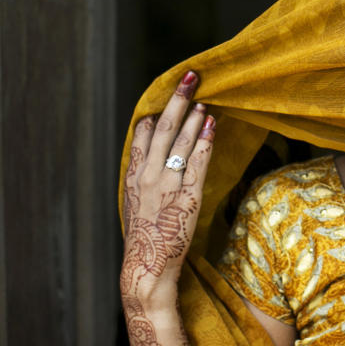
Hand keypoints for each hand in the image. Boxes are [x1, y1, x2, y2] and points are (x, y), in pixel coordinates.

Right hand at [121, 70, 214, 308]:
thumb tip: (155, 158)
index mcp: (133, 177)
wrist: (148, 267)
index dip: (154, 115)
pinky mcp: (187, 197)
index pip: (141, 136)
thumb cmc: (147, 237)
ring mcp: (167, 186)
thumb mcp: (137, 204)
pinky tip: (211, 124)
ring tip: (204, 99)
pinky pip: (198, 162)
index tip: (164, 100)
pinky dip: (205, 140)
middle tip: (189, 78)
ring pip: (181, 142)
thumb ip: (145, 180)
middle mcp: (147, 177)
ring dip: (193, 117)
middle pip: (162, 129)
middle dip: (176, 101)